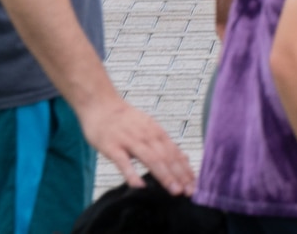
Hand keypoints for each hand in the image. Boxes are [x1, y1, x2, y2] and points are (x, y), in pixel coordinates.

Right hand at [76, 93, 194, 194]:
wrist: (101, 105)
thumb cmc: (126, 120)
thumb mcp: (150, 127)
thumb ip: (164, 144)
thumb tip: (184, 158)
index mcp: (157, 133)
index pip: (175, 153)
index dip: (186, 170)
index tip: (195, 185)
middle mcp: (147, 136)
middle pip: (167, 158)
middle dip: (180, 175)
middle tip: (189, 191)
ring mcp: (130, 141)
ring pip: (151, 159)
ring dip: (164, 175)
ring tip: (174, 190)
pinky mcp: (112, 146)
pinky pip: (123, 162)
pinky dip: (132, 173)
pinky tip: (139, 185)